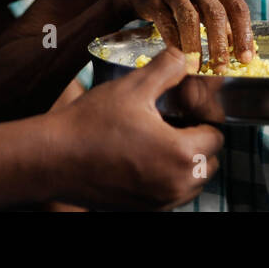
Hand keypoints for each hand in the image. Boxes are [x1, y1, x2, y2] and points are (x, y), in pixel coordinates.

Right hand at [54, 48, 222, 209]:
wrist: (53, 158)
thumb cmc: (90, 123)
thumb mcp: (133, 87)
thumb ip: (167, 68)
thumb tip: (186, 56)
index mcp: (182, 154)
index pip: (216, 135)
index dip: (201, 116)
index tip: (181, 106)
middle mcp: (176, 185)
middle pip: (209, 161)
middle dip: (196, 140)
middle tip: (169, 120)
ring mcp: (160, 202)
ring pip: (192, 181)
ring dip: (184, 161)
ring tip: (154, 138)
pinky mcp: (144, 211)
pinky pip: (170, 195)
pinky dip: (165, 178)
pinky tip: (140, 156)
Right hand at [109, 0, 254, 72]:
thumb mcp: (207, 1)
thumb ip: (225, 22)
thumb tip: (242, 53)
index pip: (237, 7)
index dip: (243, 35)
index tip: (245, 59)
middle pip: (215, 13)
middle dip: (219, 44)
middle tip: (221, 68)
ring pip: (190, 19)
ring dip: (195, 47)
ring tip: (197, 67)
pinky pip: (167, 23)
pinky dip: (175, 43)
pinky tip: (179, 58)